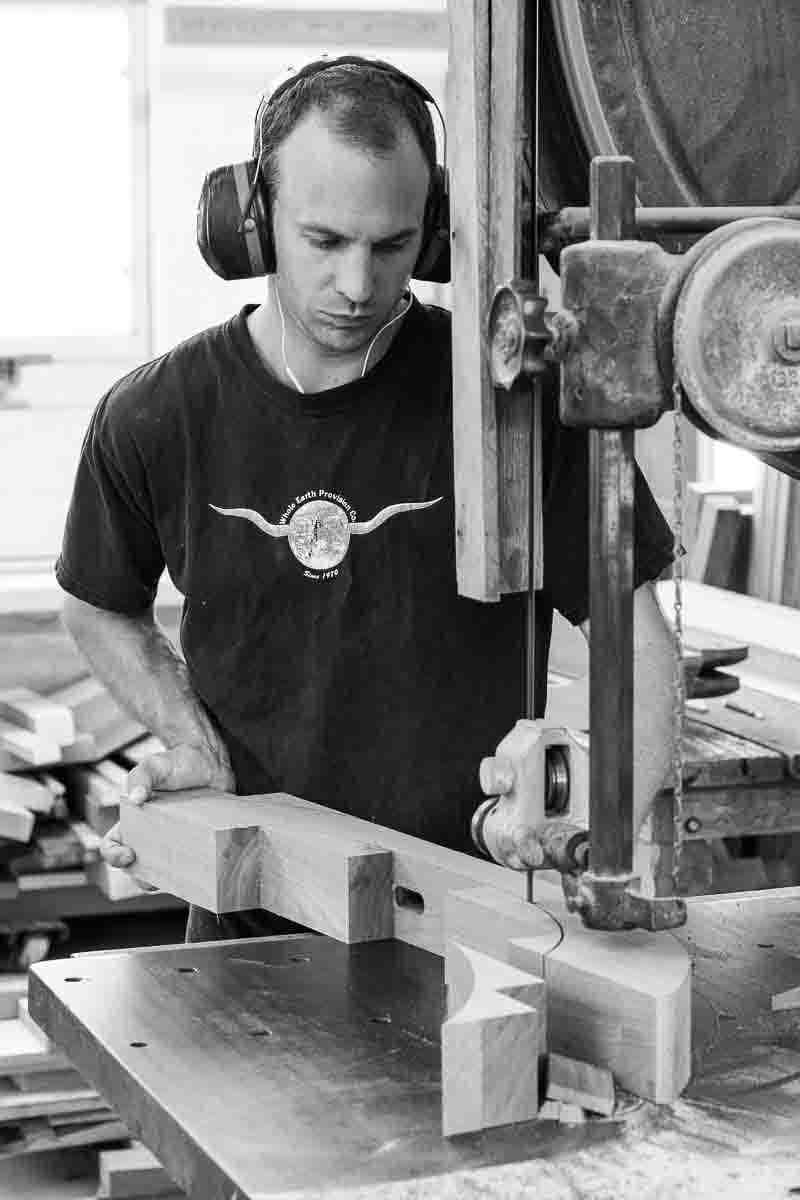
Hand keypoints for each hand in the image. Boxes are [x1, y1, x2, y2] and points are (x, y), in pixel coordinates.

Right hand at [100, 742, 235, 870]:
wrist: (210, 760)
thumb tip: (137, 798)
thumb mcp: (153, 765)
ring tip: (177, 880)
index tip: (129, 854)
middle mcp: (150, 836)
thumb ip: (141, 777)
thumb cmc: (175, 762)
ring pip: (164, 872)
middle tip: (153, 879)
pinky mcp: (196, 843)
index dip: (113, 856)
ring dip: (167, 881)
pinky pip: (190, 865)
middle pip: (138, 868)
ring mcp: (174, 841)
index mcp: (132, 821)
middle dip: (142, 879)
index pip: (111, 846)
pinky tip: (200, 870)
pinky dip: (192, 872)